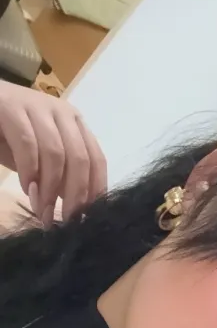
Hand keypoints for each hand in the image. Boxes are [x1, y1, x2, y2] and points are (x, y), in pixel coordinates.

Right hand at [0, 81, 106, 224]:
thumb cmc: (9, 137)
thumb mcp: (41, 162)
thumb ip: (60, 179)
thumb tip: (78, 209)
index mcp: (76, 125)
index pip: (97, 160)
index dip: (95, 190)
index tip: (88, 218)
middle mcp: (63, 113)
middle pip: (80, 159)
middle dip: (75, 196)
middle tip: (66, 221)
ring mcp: (38, 107)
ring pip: (56, 154)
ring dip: (50, 189)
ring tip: (42, 211)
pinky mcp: (11, 108)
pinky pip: (27, 144)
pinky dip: (29, 171)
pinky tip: (26, 189)